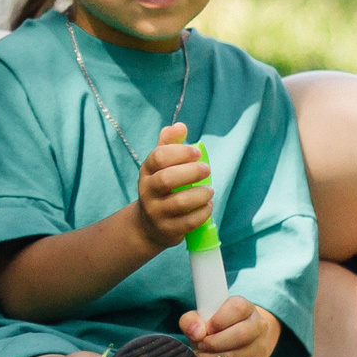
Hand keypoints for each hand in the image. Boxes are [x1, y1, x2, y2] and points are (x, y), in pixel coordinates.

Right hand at [129, 123, 210, 251]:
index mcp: (146, 172)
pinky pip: (188, 222)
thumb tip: (180, 125)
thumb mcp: (159, 166)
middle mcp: (147, 191)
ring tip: (210, 190)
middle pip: (166, 180)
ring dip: (199, 194)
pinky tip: (208, 206)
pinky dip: (202, 213)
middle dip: (191, 172)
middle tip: (207, 169)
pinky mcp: (168, 230)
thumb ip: (169, 145)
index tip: (197, 153)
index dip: (180, 152)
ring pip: (179, 203)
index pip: (158, 157)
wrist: (148, 226)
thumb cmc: (160, 189)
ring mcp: (156, 212)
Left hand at [180, 296, 278, 356]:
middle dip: (213, 344)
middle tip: (201, 347)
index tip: (207, 329)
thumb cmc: (214, 330)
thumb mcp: (199, 320)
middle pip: (240, 335)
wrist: (235, 346)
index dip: (218, 320)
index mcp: (246, 308)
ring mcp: (262, 348)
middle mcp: (259, 325)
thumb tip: (197, 333)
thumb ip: (191, 321)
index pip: (237, 308)